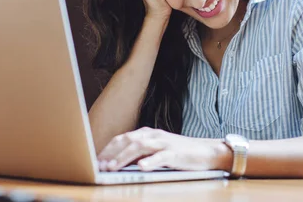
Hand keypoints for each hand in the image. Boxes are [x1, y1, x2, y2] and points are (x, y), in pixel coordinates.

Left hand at [97, 127, 231, 171]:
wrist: (206, 152)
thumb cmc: (179, 154)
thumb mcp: (157, 152)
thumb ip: (141, 154)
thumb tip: (119, 163)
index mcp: (148, 134)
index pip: (123, 139)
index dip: (108, 149)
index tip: (96, 160)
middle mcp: (154, 135)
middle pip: (128, 140)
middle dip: (111, 153)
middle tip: (99, 165)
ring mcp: (164, 143)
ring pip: (140, 147)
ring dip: (124, 157)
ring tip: (113, 167)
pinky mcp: (175, 153)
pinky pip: (161, 157)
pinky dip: (150, 162)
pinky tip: (141, 167)